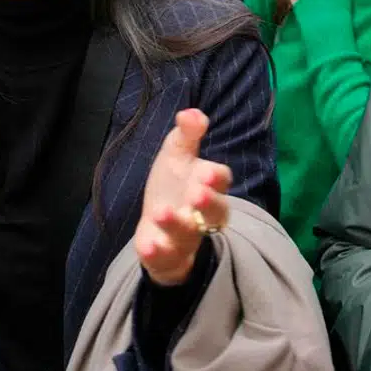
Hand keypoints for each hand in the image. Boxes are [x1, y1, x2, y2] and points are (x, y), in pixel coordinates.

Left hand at [135, 109, 232, 286]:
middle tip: (196, 193)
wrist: (157, 226)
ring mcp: (186, 237)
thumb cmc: (172, 186)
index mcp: (208, 186)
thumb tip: (192, 112)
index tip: (205, 171)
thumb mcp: (176, 155)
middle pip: (216, 212)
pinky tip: (149, 245)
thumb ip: (186, 134)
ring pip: (189, 235)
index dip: (216, 177)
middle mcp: (202, 214)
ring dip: (176, 224)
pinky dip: (158, 253)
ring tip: (161, 212)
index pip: (220, 180)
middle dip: (207, 203)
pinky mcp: (167, 256)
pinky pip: (167, 258)